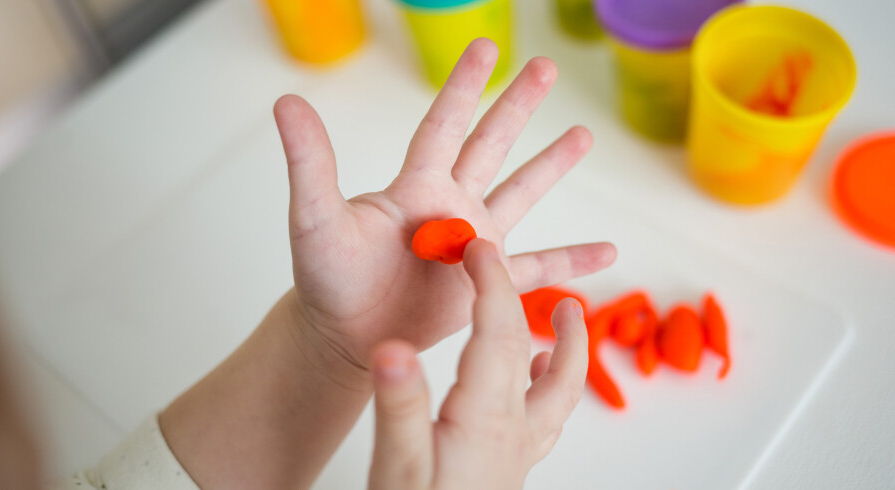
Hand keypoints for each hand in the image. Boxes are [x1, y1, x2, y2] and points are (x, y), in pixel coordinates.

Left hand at [273, 39, 615, 378]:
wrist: (344, 337)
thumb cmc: (325, 278)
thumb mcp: (315, 218)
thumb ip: (311, 163)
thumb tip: (287, 101)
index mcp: (415, 186)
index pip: (445, 124)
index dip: (466, 85)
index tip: (489, 47)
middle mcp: (450, 206)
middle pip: (491, 145)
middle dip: (518, 105)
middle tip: (547, 68)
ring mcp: (473, 245)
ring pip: (521, 194)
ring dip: (551, 166)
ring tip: (582, 136)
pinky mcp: (487, 286)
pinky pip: (539, 270)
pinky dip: (574, 262)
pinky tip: (608, 252)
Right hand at [367, 239, 587, 488]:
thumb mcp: (395, 466)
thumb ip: (398, 405)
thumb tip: (396, 347)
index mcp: (484, 418)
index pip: (497, 331)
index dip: (490, 282)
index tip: (478, 247)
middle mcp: (513, 433)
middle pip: (550, 362)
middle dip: (553, 319)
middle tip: (561, 292)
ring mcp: (517, 456)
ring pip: (559, 397)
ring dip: (567, 357)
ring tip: (563, 330)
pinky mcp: (508, 474)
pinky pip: (543, 424)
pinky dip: (547, 395)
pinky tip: (528, 393)